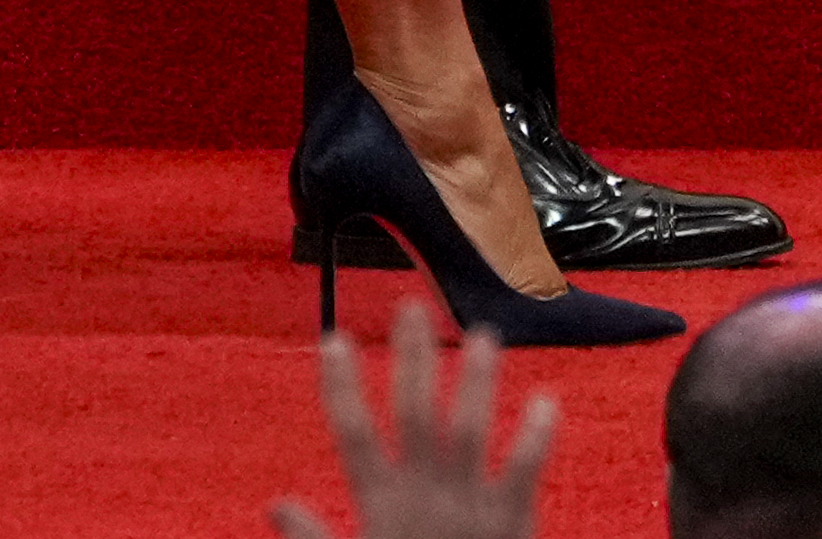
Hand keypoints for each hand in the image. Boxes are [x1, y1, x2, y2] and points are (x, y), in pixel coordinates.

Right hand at [268, 299, 556, 538]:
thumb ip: (312, 538)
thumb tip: (274, 505)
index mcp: (381, 506)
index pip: (352, 433)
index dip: (340, 385)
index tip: (333, 338)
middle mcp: (423, 498)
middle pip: (414, 414)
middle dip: (412, 358)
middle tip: (413, 306)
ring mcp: (468, 509)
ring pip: (469, 431)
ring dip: (476, 382)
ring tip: (483, 336)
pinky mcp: (511, 524)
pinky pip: (524, 474)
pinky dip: (535, 437)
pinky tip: (547, 400)